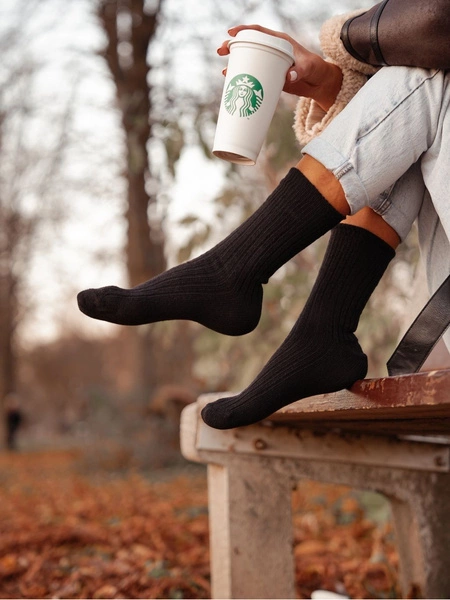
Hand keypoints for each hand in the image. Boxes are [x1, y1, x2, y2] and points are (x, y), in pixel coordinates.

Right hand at [217, 24, 342, 110]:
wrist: (318, 83)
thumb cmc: (316, 69)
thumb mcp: (309, 67)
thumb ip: (300, 70)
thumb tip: (288, 76)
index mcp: (280, 42)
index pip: (259, 31)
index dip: (244, 30)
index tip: (231, 33)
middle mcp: (273, 51)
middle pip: (249, 45)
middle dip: (233, 46)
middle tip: (221, 50)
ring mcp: (270, 64)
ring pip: (249, 60)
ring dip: (235, 63)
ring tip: (224, 70)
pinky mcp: (270, 76)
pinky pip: (253, 75)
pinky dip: (243, 77)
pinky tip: (233, 81)